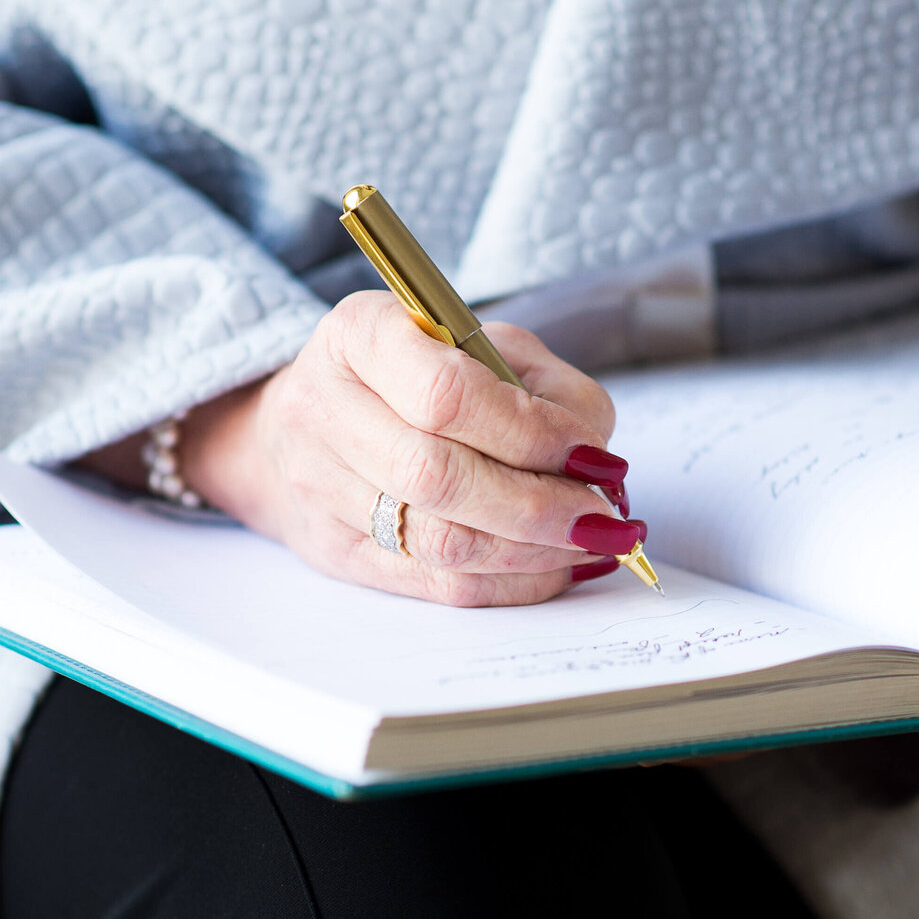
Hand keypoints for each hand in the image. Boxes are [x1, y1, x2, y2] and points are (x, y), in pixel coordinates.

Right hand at [164, 293, 644, 606]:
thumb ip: (547, 389)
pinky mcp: (334, 551)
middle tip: (603, 515)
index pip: (445, 395)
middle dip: (538, 505)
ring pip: (439, 541)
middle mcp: (322, 409)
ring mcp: (318, 487)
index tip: (591, 453)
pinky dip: (509, 582)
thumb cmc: (416, 370)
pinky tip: (551, 564)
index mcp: (359, 335)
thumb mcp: (483, 344)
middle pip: (436, 476)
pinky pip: (434, 584)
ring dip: (532, 551)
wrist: (315, 414)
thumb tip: (597, 464)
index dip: (530, 432)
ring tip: (589, 540)